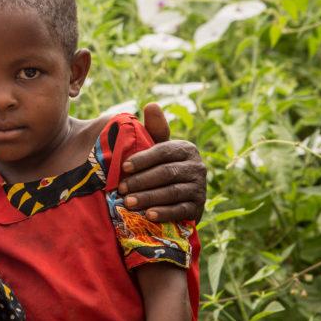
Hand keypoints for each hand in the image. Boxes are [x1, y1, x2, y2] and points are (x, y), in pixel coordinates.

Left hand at [118, 103, 206, 221]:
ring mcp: (200, 188)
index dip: (143, 159)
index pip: (163, 151)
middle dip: (141, 181)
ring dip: (149, 198)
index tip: (123, 167)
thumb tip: (151, 105)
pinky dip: (164, 213)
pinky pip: (180, 210)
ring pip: (172, 192)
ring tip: (128, 203)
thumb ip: (153, 129)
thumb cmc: (158, 166)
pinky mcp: (198, 208)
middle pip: (166, 173)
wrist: (175, 196)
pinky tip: (147, 215)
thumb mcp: (156, 147)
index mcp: (186, 148)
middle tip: (121, 189)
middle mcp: (198, 166)